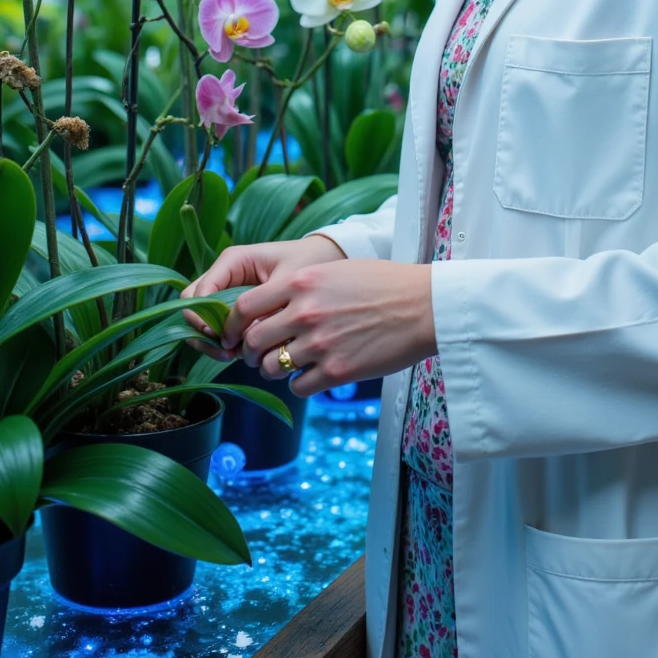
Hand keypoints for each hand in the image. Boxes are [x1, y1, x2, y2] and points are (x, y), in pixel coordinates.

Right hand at [180, 235, 346, 361]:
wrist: (326, 261)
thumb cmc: (310, 263)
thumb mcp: (290, 282)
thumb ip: (267, 307)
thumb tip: (244, 337)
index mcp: (233, 261)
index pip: (200, 291)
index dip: (202, 317)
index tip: (221, 338)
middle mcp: (224, 275)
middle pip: (192, 305)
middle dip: (203, 332)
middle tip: (226, 351)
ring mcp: (227, 292)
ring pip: (200, 319)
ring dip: (211, 341)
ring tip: (234, 355)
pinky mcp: (235, 308)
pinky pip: (217, 327)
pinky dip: (222, 342)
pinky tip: (241, 353)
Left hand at [219, 256, 436, 397]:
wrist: (425, 306)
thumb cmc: (384, 284)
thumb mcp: (336, 271)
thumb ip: (300, 287)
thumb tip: (270, 307)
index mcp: (301, 282)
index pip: (244, 306)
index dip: (233, 324)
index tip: (236, 333)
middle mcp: (305, 312)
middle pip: (253, 342)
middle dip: (251, 352)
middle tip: (260, 355)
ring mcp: (320, 344)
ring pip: (272, 368)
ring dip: (275, 370)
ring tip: (290, 364)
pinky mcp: (337, 371)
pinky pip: (298, 387)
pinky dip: (301, 384)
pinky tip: (315, 373)